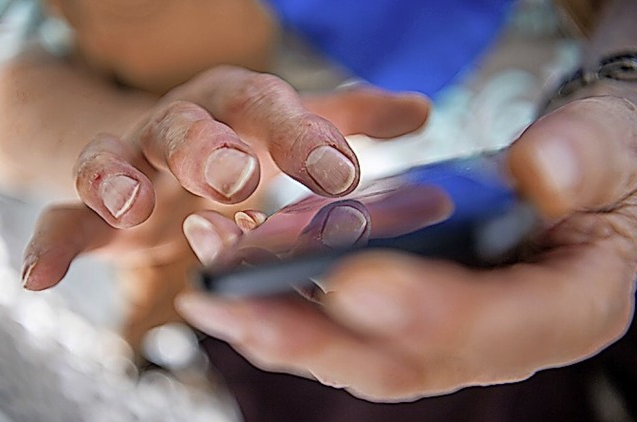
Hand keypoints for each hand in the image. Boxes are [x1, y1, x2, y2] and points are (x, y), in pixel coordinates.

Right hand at [21, 66, 428, 291]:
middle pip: (188, 127)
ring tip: (129, 207)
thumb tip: (419, 111)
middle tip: (238, 177)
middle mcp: (184, 127)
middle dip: (209, 149)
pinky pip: (65, 218)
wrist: (162, 149)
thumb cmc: (239, 138)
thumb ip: (349, 118)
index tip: (341, 175)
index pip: (270, 108)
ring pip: (113, 160)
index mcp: (238, 107)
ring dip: (117, 179)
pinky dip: (52, 243)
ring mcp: (134, 165)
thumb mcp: (293, 125)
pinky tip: (40, 276)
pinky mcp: (95, 208)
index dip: (303, 137)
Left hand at [175, 95, 636, 400]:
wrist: (586, 177)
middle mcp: (501, 338)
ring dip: (281, 326)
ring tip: (213, 291)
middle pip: (405, 361)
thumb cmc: (601, 164)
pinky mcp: (414, 313)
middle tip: (239, 304)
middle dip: (317, 337)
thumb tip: (535, 174)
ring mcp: (452, 332)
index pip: (498, 328)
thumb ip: (583, 157)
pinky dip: (288, 306)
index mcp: (570, 308)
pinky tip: (236, 277)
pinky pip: (345, 325)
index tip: (356, 281)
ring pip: (359, 352)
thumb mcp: (611, 146)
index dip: (430, 311)